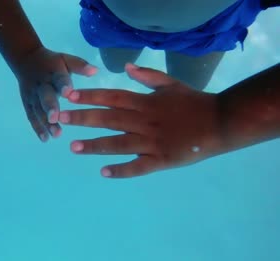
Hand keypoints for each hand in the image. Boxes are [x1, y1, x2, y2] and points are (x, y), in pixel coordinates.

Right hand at [14, 47, 96, 141]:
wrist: (26, 60)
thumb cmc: (52, 62)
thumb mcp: (66, 59)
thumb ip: (80, 66)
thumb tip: (95, 71)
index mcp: (54, 72)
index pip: (59, 78)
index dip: (63, 85)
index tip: (68, 93)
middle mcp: (42, 84)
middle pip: (45, 96)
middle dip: (50, 107)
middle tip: (56, 119)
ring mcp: (33, 95)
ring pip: (38, 109)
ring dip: (46, 122)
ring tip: (56, 134)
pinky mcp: (28, 103)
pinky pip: (32, 116)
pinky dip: (37, 128)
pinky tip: (45, 139)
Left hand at [59, 63, 222, 177]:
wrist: (221, 123)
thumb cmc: (194, 102)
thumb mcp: (171, 84)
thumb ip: (148, 76)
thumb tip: (126, 67)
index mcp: (145, 103)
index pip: (112, 97)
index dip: (89, 96)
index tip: (69, 96)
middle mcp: (144, 121)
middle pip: (108, 119)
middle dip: (82, 118)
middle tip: (60, 119)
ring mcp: (151, 142)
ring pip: (117, 144)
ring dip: (94, 145)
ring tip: (73, 147)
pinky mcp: (161, 160)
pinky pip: (138, 167)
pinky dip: (121, 170)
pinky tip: (104, 172)